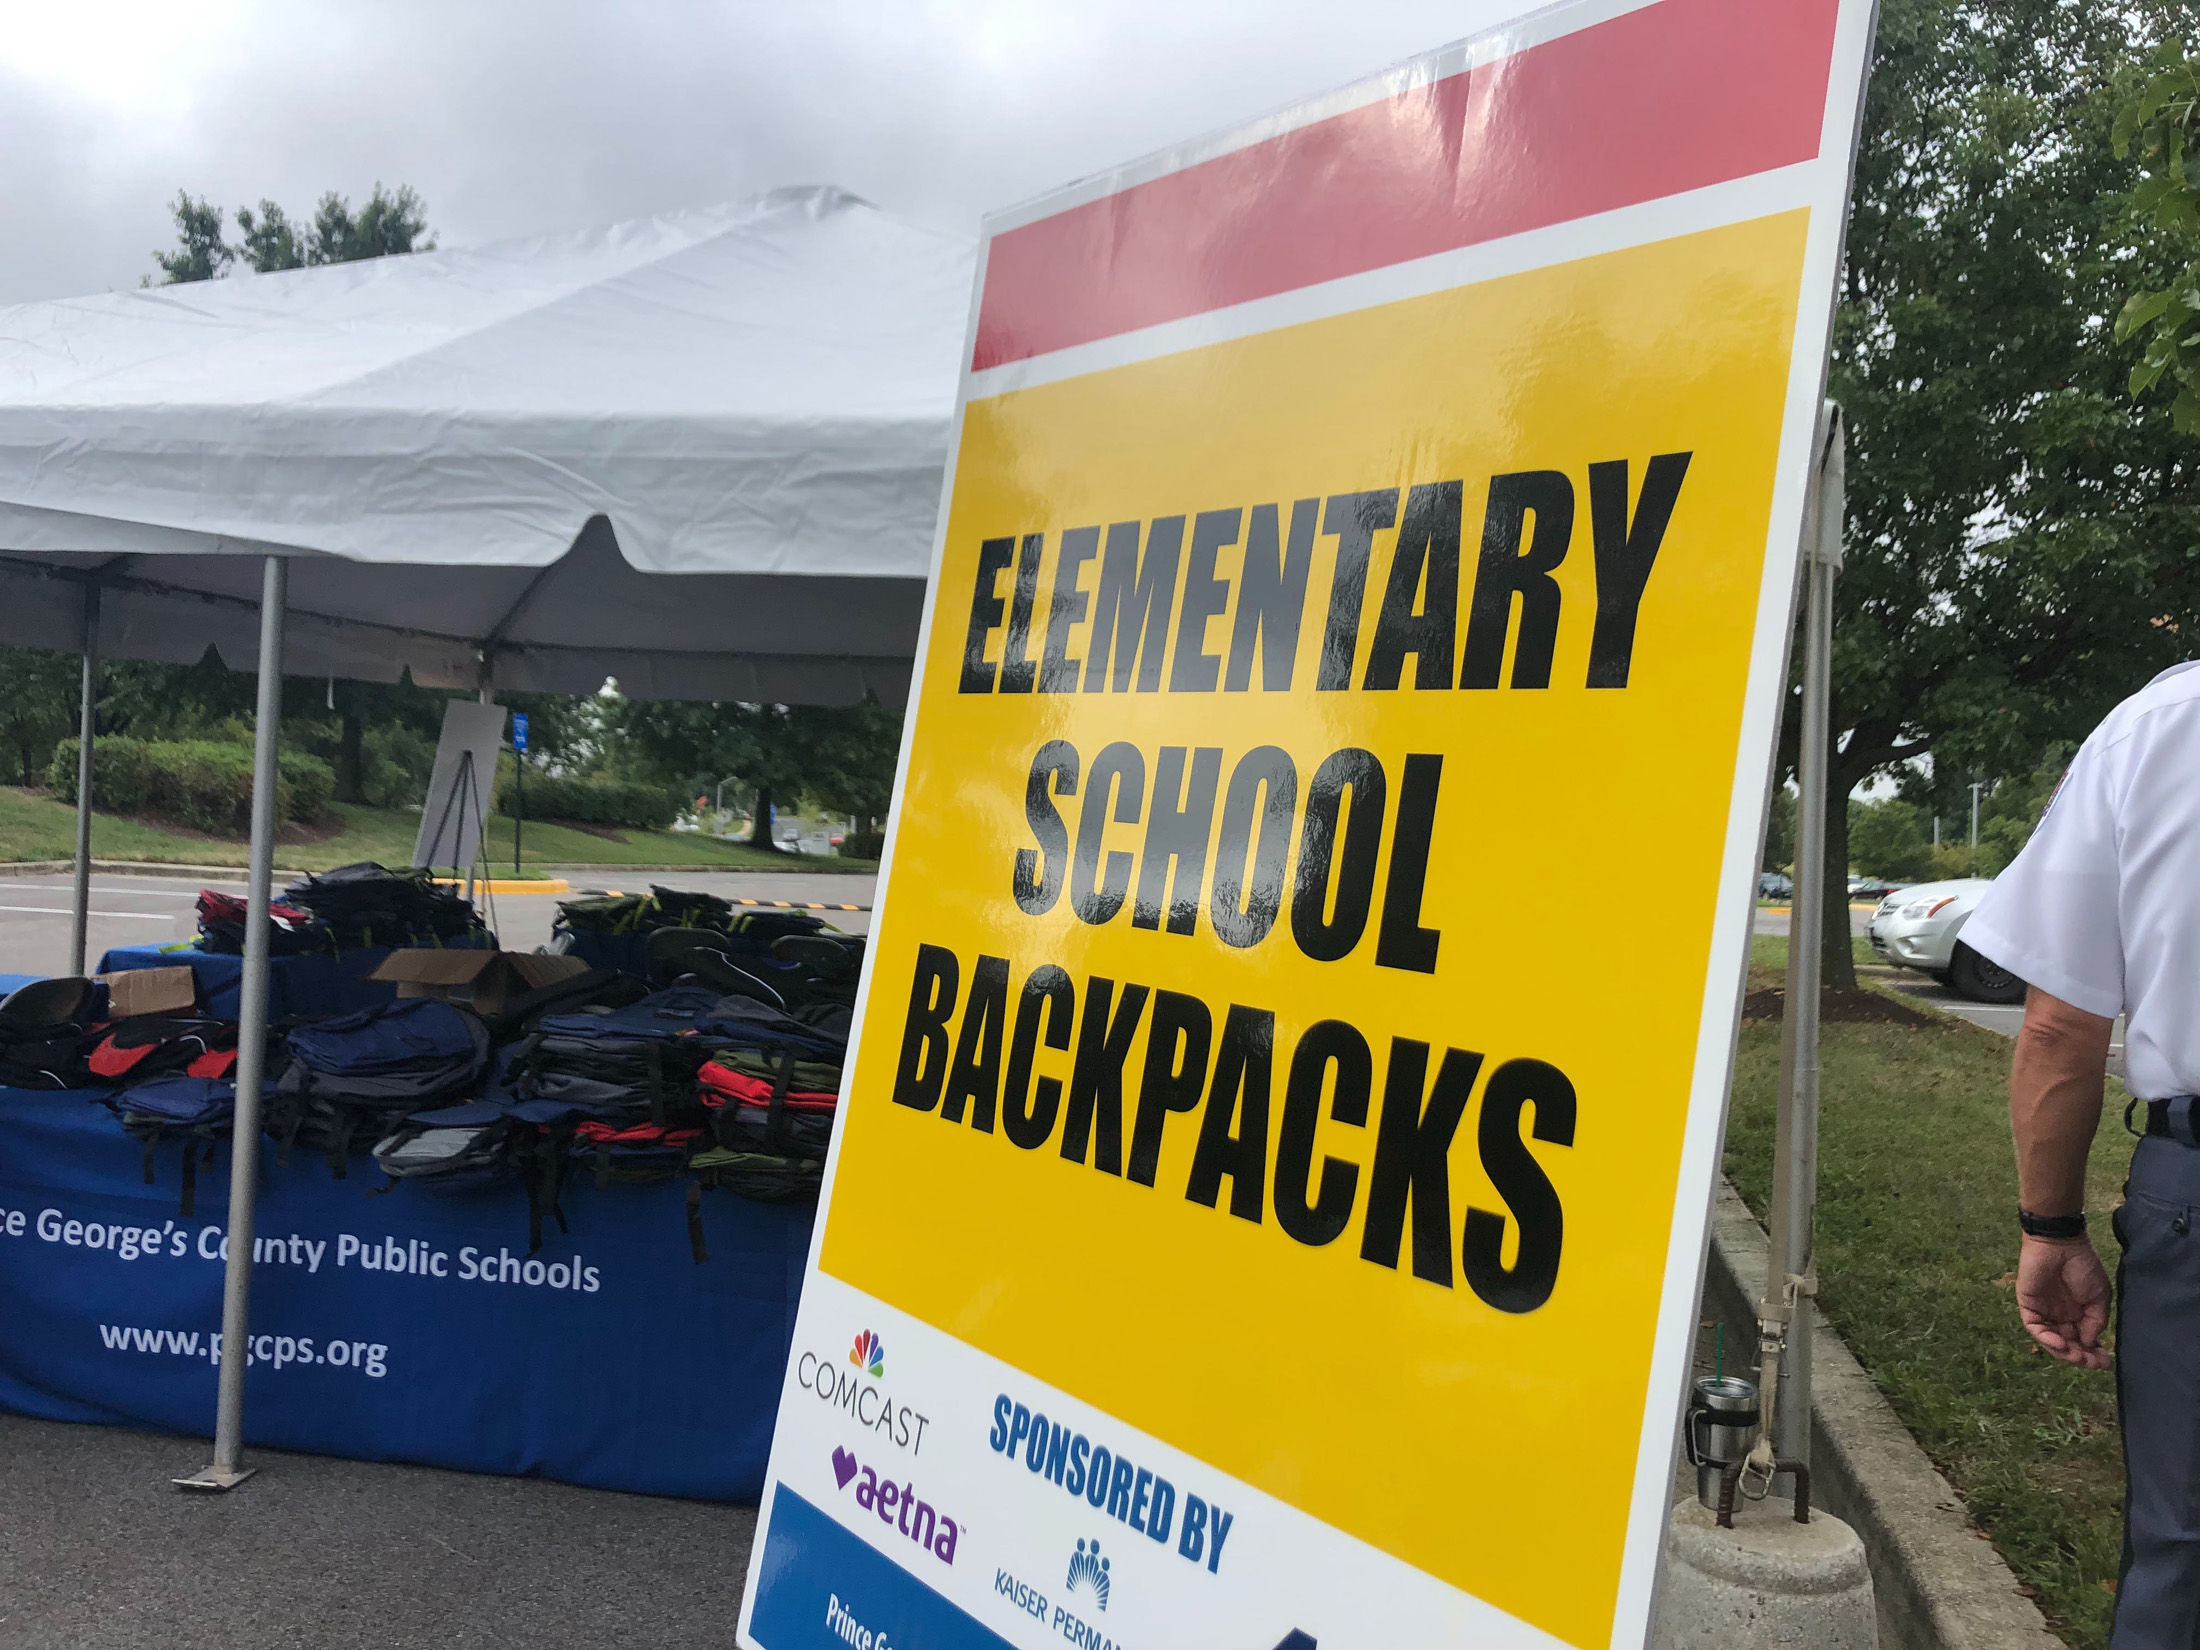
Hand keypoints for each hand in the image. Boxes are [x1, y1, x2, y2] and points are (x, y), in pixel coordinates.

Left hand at [2015, 1234, 2112, 1369]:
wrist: (2061, 1244)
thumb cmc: (2083, 1267)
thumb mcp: (2099, 1296)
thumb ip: (2095, 1321)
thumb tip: (2089, 1343)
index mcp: (2078, 1314)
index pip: (2084, 1341)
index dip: (2094, 1354)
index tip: (2107, 1362)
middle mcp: (2060, 1316)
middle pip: (2068, 1345)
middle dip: (2081, 1357)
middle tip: (2094, 1363)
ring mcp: (2044, 1312)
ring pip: (2051, 1341)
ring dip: (2064, 1352)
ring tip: (2078, 1356)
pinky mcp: (2028, 1306)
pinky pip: (2035, 1328)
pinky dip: (2046, 1339)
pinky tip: (2061, 1343)